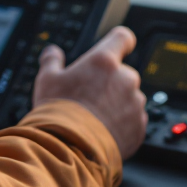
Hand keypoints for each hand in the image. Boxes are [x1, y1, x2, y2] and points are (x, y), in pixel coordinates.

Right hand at [32, 26, 146, 159]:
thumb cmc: (59, 111)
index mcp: (104, 61)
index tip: (118, 46)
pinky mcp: (139, 127)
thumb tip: (52, 53)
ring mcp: (135, 103)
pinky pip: (133, 119)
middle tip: (91, 95)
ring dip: (118, 103)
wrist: (72, 149)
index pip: (123, 38)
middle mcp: (125, 79)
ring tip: (96, 117)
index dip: (120, 41)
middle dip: (110, 81)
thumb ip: (52, 61)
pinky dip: (122, 123)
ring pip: (129, 97)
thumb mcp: (47, 79)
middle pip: (123, 72)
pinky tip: (103, 130)